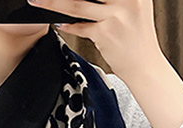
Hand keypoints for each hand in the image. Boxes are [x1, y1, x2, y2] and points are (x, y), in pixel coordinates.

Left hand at [27, 0, 164, 80]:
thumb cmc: (136, 37)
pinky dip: (67, 25)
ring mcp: (116, 15)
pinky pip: (79, 26)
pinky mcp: (105, 33)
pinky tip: (59, 23)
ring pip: (76, 5)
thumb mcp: (134, 8)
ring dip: (53, 3)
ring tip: (37, 0)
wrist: (145, 66)